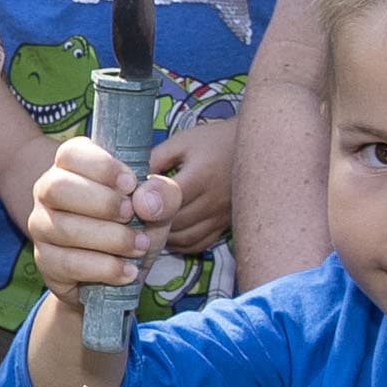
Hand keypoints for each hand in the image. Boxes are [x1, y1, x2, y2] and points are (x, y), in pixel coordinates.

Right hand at [20, 136, 163, 294]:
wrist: (122, 271)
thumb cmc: (136, 225)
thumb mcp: (160, 206)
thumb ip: (163, 194)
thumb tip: (145, 201)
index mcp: (73, 167)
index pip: (71, 154)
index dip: (101, 166)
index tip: (131, 184)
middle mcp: (48, 192)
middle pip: (57, 187)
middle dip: (101, 202)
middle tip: (131, 214)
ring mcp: (41, 227)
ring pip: (64, 228)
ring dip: (110, 239)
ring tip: (139, 246)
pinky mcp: (45, 261)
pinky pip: (67, 263)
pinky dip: (104, 268)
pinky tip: (128, 270)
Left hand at [143, 120, 238, 257]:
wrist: (255, 149)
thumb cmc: (213, 142)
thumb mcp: (183, 142)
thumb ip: (156, 160)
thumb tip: (133, 182)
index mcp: (200, 176)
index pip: (168, 201)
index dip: (145, 205)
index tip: (131, 203)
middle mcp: (213, 200)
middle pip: (174, 223)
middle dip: (150, 222)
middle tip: (134, 215)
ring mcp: (221, 216)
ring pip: (184, 238)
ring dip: (163, 236)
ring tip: (149, 223)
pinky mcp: (225, 225)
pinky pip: (198, 244)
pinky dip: (179, 244)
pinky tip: (168, 233)